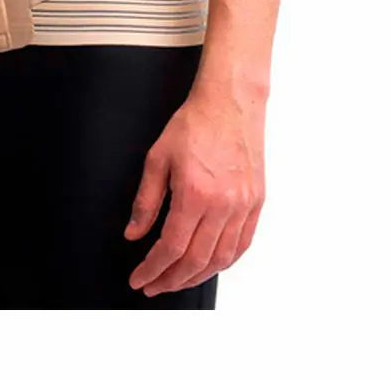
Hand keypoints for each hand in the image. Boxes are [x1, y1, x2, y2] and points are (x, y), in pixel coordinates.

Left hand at [123, 82, 265, 295]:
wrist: (229, 104)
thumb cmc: (193, 125)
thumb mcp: (157, 159)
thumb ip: (145, 201)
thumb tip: (133, 233)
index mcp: (194, 195)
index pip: (170, 247)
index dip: (152, 269)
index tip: (139, 278)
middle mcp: (223, 206)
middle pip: (195, 261)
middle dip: (170, 280)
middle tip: (153, 285)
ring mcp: (243, 206)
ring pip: (221, 259)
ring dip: (197, 277)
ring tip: (176, 280)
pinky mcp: (256, 202)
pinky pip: (242, 244)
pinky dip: (224, 262)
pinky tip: (209, 265)